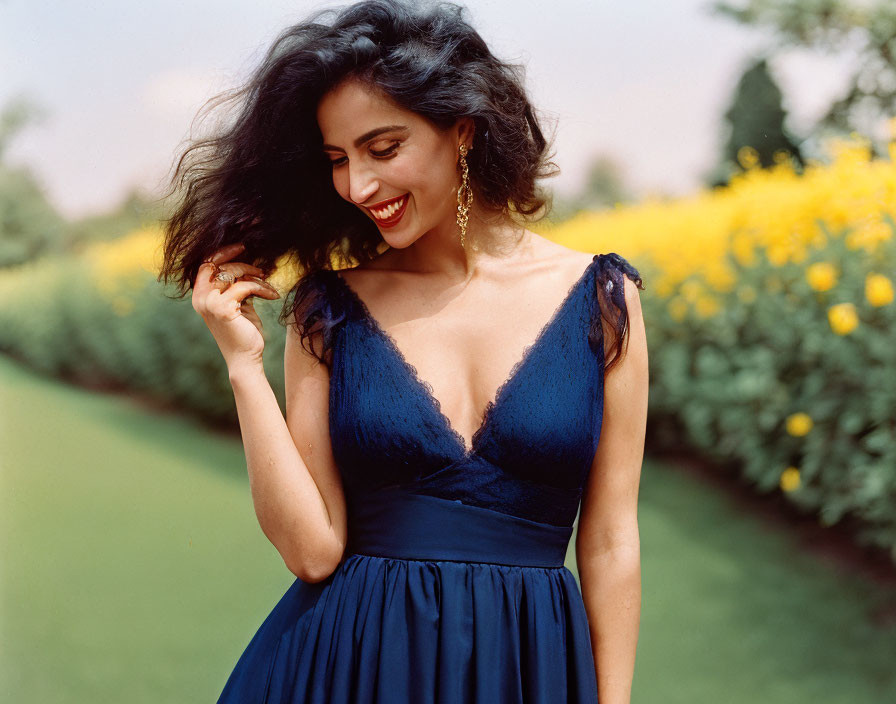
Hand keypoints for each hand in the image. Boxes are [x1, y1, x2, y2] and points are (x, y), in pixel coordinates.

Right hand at [192, 242, 280, 371]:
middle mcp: (200, 298)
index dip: (223, 252)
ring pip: (233, 273)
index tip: (242, 247)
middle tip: (261, 270)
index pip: (206, 263)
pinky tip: (272, 295)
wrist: (245, 358)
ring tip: (268, 286)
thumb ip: (235, 284)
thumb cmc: (243, 331)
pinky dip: (262, 288)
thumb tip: (247, 263)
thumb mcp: (237, 303)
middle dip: (244, 264)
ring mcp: (210, 303)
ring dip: (255, 276)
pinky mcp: (223, 308)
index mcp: (200, 295)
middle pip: (220, 265)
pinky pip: (245, 286)